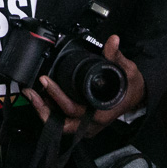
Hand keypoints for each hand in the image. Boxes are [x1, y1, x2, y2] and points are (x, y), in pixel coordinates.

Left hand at [22, 35, 145, 135]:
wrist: (135, 97)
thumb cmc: (131, 87)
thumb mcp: (128, 71)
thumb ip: (117, 56)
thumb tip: (112, 41)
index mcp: (101, 112)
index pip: (74, 109)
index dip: (58, 97)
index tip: (46, 81)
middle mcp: (92, 123)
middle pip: (61, 123)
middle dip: (43, 107)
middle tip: (31, 91)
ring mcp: (86, 126)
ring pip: (59, 125)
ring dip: (44, 110)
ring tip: (31, 94)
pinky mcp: (81, 123)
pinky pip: (62, 121)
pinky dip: (50, 111)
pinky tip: (41, 98)